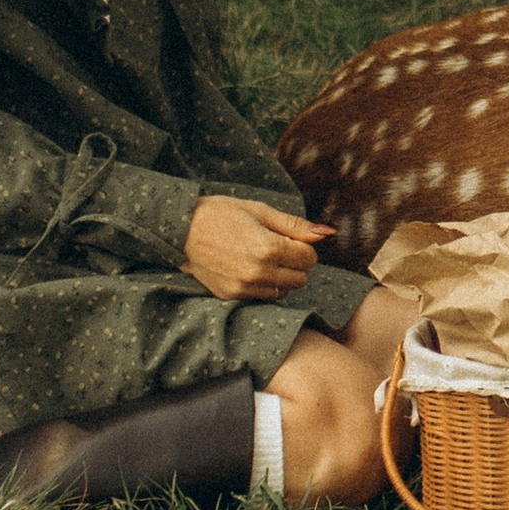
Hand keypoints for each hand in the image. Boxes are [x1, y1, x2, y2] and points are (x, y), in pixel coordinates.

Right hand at [185, 198, 324, 299]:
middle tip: (277, 248)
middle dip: (296, 263)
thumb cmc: (221, 214)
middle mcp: (258, 272)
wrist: (180, 230)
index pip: (309, 258)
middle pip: (300, 278)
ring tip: (263, 258)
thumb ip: (296, 225)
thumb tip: (328, 232)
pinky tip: (250, 269)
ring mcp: (244, 288)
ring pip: (284, 291)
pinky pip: (263, 298)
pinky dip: (264, 286)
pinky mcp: (231, 296)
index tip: (290, 238)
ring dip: (282, 277)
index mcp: (268, 247)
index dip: (304, 247)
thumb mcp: (261, 211)